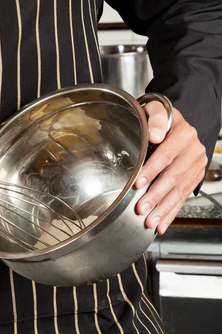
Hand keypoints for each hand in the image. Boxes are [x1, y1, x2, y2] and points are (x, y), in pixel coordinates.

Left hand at [134, 102, 206, 233]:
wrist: (177, 121)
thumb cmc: (160, 117)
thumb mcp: (156, 109)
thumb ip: (155, 119)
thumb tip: (156, 134)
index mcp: (184, 134)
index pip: (166, 155)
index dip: (152, 170)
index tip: (138, 183)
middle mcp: (193, 151)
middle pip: (173, 177)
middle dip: (156, 195)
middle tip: (141, 209)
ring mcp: (196, 166)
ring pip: (179, 190)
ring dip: (164, 209)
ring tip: (150, 222)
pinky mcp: (194, 177)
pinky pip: (183, 197)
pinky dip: (171, 212)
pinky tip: (162, 224)